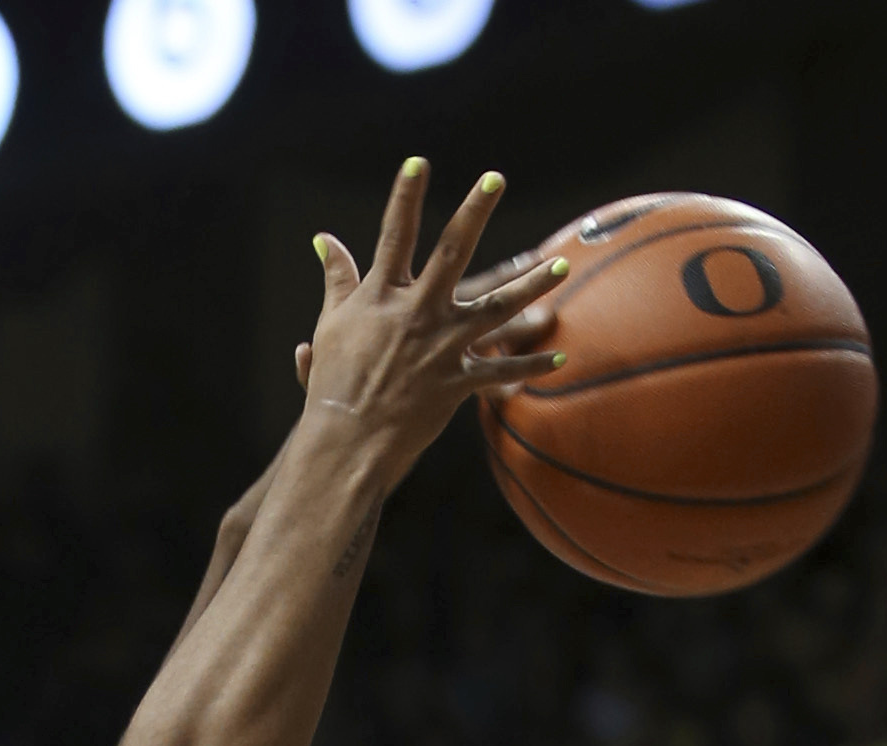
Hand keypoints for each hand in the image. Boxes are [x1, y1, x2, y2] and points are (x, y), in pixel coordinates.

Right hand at [296, 160, 566, 473]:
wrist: (347, 440)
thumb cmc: (333, 383)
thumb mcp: (331, 325)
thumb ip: (337, 278)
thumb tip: (325, 239)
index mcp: (382, 296)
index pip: (393, 235)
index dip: (403, 197)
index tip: (418, 163)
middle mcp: (417, 312)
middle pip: (452, 252)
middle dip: (474, 212)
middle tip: (494, 179)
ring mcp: (440, 346)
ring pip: (496, 309)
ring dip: (532, 287)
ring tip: (560, 266)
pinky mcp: (456, 382)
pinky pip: (500, 373)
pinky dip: (529, 368)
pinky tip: (557, 357)